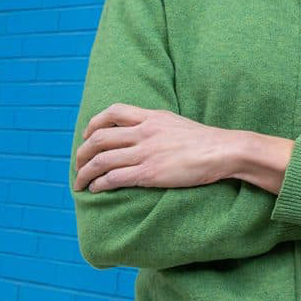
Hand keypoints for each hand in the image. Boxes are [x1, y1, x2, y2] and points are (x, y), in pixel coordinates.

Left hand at [73, 103, 237, 192]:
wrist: (221, 151)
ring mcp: (146, 152)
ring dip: (85, 172)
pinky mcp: (149, 173)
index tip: (87, 135)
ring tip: (79, 182)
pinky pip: (114, 177)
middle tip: (78, 163)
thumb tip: (139, 131)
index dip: (94, 123)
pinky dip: (99, 184)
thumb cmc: (203, 140)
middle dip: (82, 152)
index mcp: (152, 116)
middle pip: (100, 137)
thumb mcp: (175, 122)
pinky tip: (96, 189)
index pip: (114, 112)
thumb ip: (155, 124)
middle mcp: (145, 132)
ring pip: (102, 160)